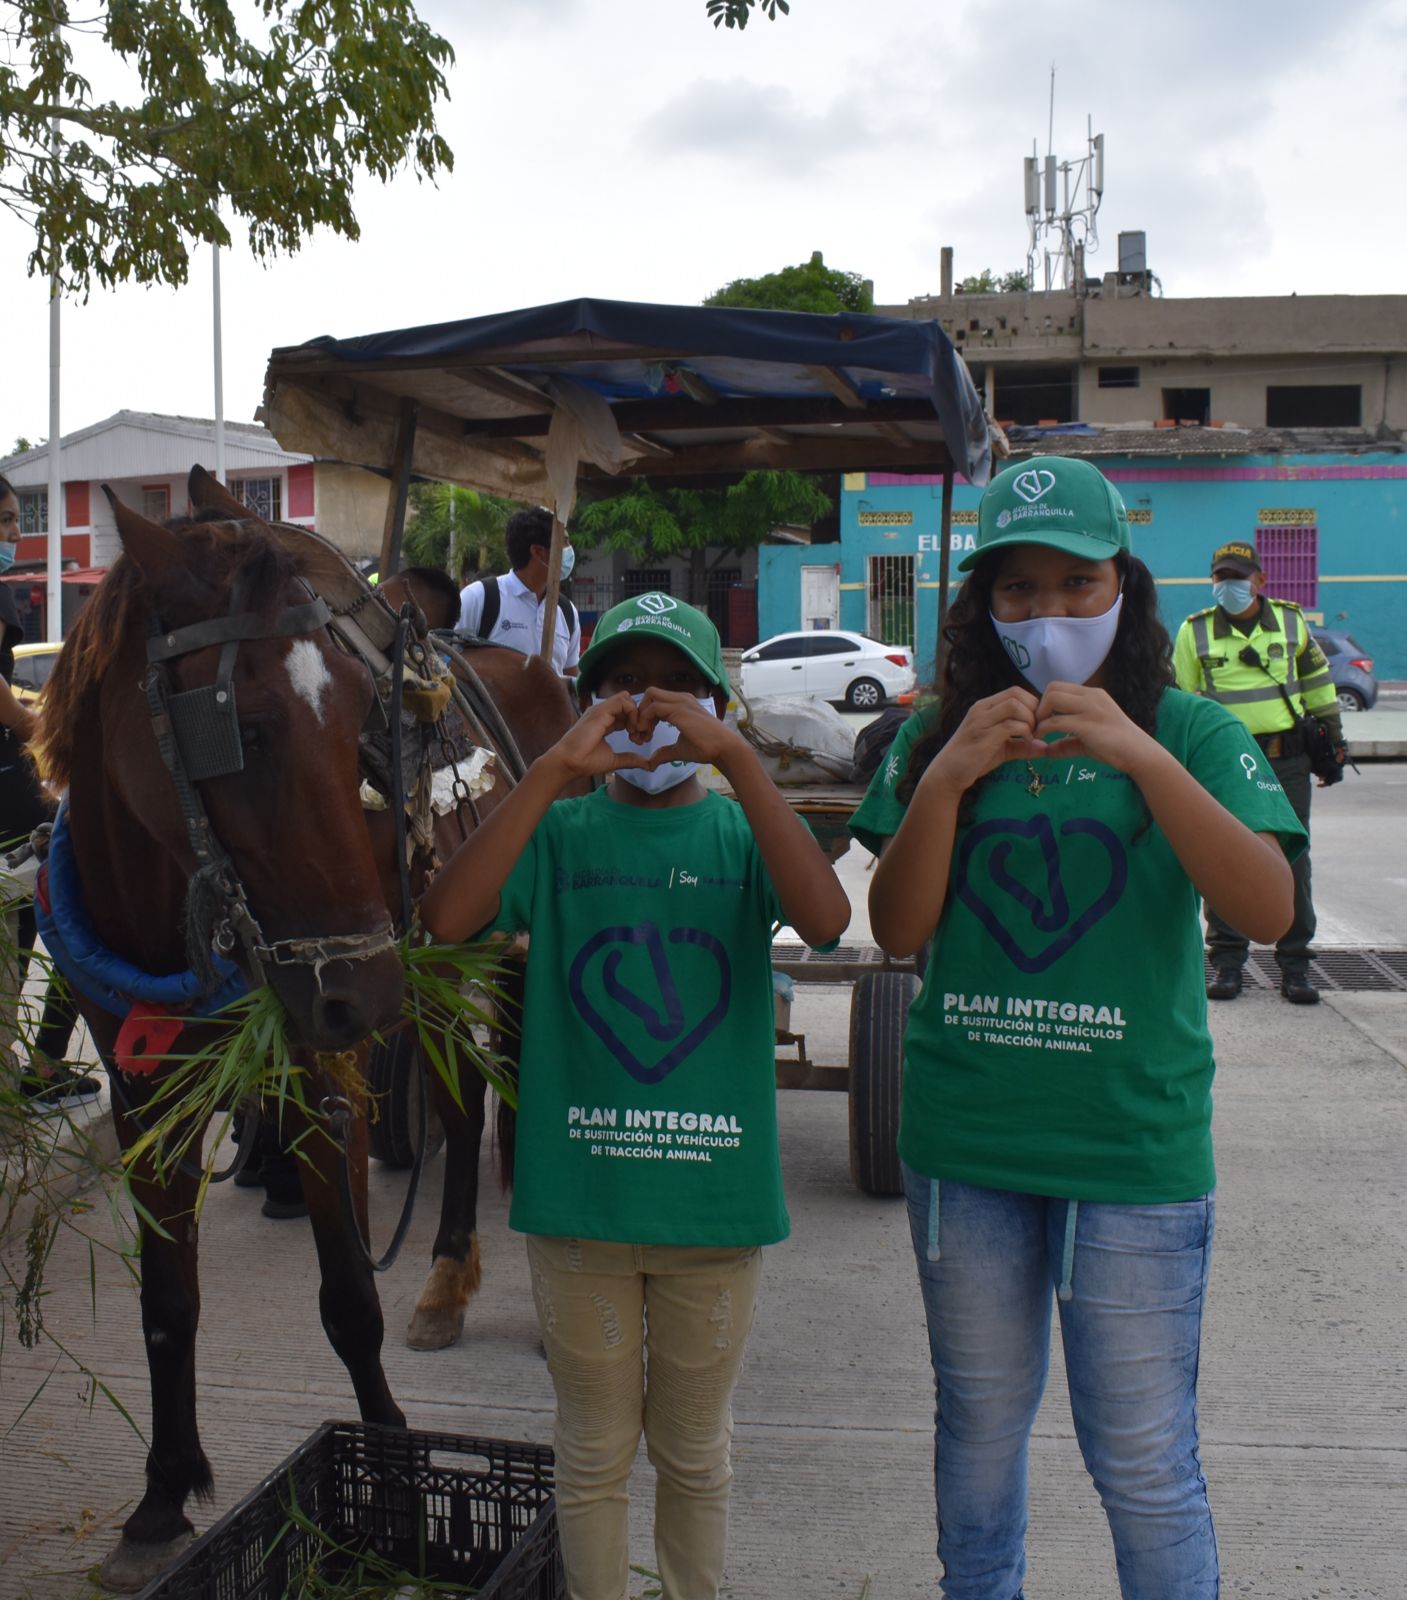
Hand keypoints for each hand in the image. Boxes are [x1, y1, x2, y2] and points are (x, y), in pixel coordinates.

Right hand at [547, 691, 652, 781]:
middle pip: (629, 702)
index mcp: (605, 721)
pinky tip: (632, 730)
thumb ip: (631, 759)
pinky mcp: (601, 711)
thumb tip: (648, 764)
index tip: (639, 741)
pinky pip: (624, 701)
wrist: (569, 763)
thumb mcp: (614, 760)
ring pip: (627, 698)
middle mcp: (603, 713)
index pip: (626, 712)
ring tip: (636, 733)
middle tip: (641, 736)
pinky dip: (633, 714)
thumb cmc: (586, 761)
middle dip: (640, 717)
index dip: (637, 724)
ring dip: (637, 715)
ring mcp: (601, 710)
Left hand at [635, 688, 736, 770]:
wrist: (724, 748)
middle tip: (639, 733)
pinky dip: (645, 720)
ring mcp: (681, 702)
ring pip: (650, 696)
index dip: (645, 715)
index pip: (656, 700)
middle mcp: (681, 698)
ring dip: (641, 715)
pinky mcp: (680, 710)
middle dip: (640, 711)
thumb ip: (664, 752)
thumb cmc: (706, 748)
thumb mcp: (679, 749)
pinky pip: (654, 707)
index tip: (644, 735)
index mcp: (682, 704)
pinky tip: (648, 735)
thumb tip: (650, 763)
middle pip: (650, 693)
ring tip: (643, 736)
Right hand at [922, 686, 1045, 796]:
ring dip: (1029, 719)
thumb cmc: (973, 760)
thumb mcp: (1002, 749)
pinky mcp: (983, 736)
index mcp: (985, 707)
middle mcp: (982, 709)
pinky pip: (1010, 725)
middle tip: (1037, 728)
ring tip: (1031, 735)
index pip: (1015, 691)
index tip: (1037, 723)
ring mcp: (981, 721)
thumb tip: (1045, 747)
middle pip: (1017, 694)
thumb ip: (1023, 746)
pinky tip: (1026, 742)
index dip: (1032, 703)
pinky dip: (1024, 732)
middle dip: (1034, 709)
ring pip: (1014, 705)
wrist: (947, 774)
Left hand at [1031, 682, 1153, 772]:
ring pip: (1052, 699)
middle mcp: (1091, 697)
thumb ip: (1066, 743)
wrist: (1138, 754)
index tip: (1041, 720)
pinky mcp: (1088, 725)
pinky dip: (1044, 729)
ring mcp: (1090, 709)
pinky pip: (1056, 721)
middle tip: (1038, 725)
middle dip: (1039, 706)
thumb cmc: (1116, 747)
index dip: (1044, 701)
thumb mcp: (1087, 741)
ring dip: (1039, 716)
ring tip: (1038, 732)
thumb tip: (1045, 750)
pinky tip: (1042, 741)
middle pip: (1052, 688)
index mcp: (1092, 695)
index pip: (1058, 686)